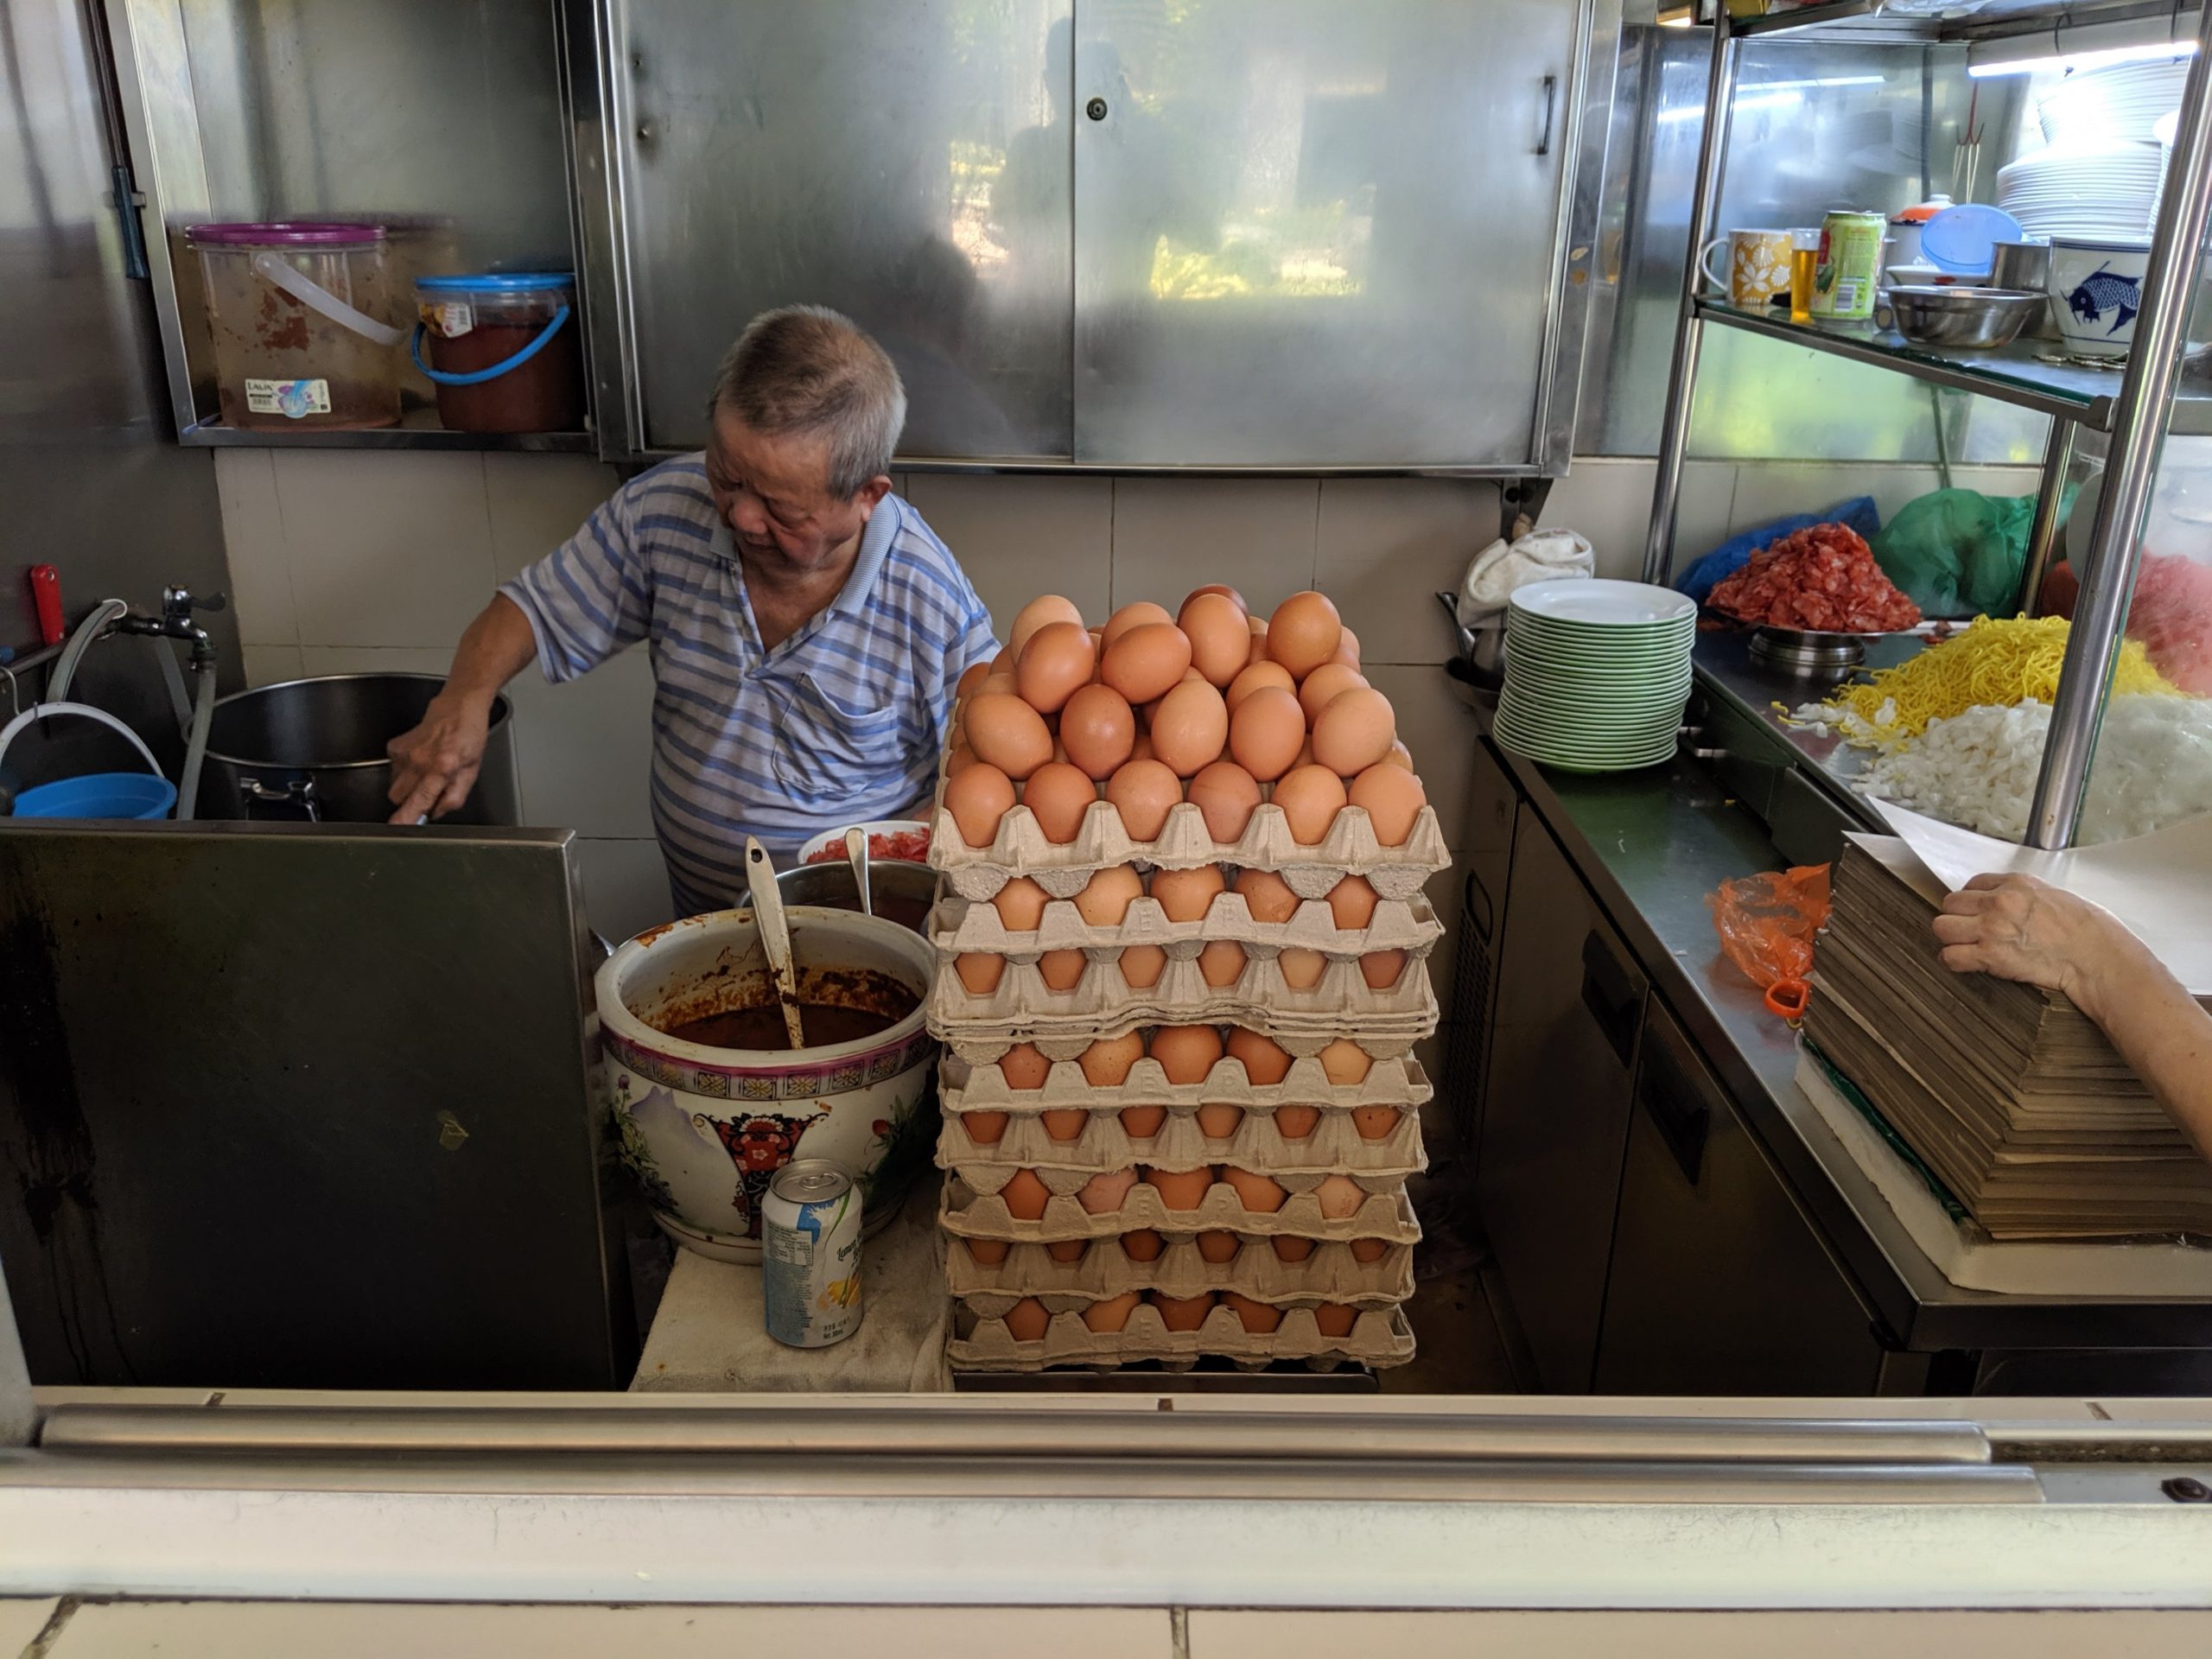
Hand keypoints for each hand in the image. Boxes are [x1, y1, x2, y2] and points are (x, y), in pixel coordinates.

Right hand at [386, 692, 491, 822]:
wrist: (459, 707)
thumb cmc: (469, 737)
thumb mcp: (472, 771)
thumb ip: (455, 796)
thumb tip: (436, 812)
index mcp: (443, 768)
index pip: (420, 799)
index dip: (407, 816)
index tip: (397, 826)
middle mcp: (420, 760)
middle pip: (398, 797)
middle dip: (408, 801)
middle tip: (425, 792)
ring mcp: (405, 752)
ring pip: (394, 784)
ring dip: (407, 786)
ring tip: (425, 773)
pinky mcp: (395, 746)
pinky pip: (392, 769)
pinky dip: (402, 770)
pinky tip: (418, 760)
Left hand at [1930, 872, 2140, 1009]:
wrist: (2096, 957)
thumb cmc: (2087, 929)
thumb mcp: (2054, 895)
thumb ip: (2023, 895)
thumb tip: (2006, 901)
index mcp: (2016, 884)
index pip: (1972, 884)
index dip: (1972, 900)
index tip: (1977, 911)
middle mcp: (1999, 902)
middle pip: (1950, 904)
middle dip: (1957, 917)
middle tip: (1969, 930)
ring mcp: (1991, 929)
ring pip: (1942, 927)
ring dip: (1951, 938)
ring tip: (1965, 946)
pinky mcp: (1990, 956)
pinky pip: (1950, 956)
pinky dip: (1954, 961)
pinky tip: (1967, 963)